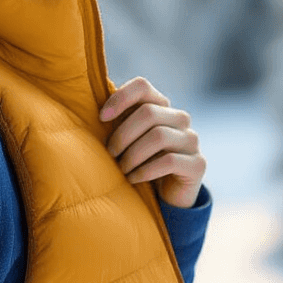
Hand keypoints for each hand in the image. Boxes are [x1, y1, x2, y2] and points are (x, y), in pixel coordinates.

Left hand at [98, 77, 206, 208]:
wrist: (164, 196)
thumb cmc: (137, 162)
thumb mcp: (124, 140)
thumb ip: (113, 121)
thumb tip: (85, 105)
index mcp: (160, 106)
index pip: (142, 86)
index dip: (120, 98)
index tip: (101, 118)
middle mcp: (179, 118)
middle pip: (148, 113)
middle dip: (122, 135)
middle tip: (110, 154)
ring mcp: (191, 140)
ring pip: (158, 136)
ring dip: (132, 155)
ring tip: (121, 169)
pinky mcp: (198, 164)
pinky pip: (169, 161)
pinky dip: (145, 171)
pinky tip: (133, 179)